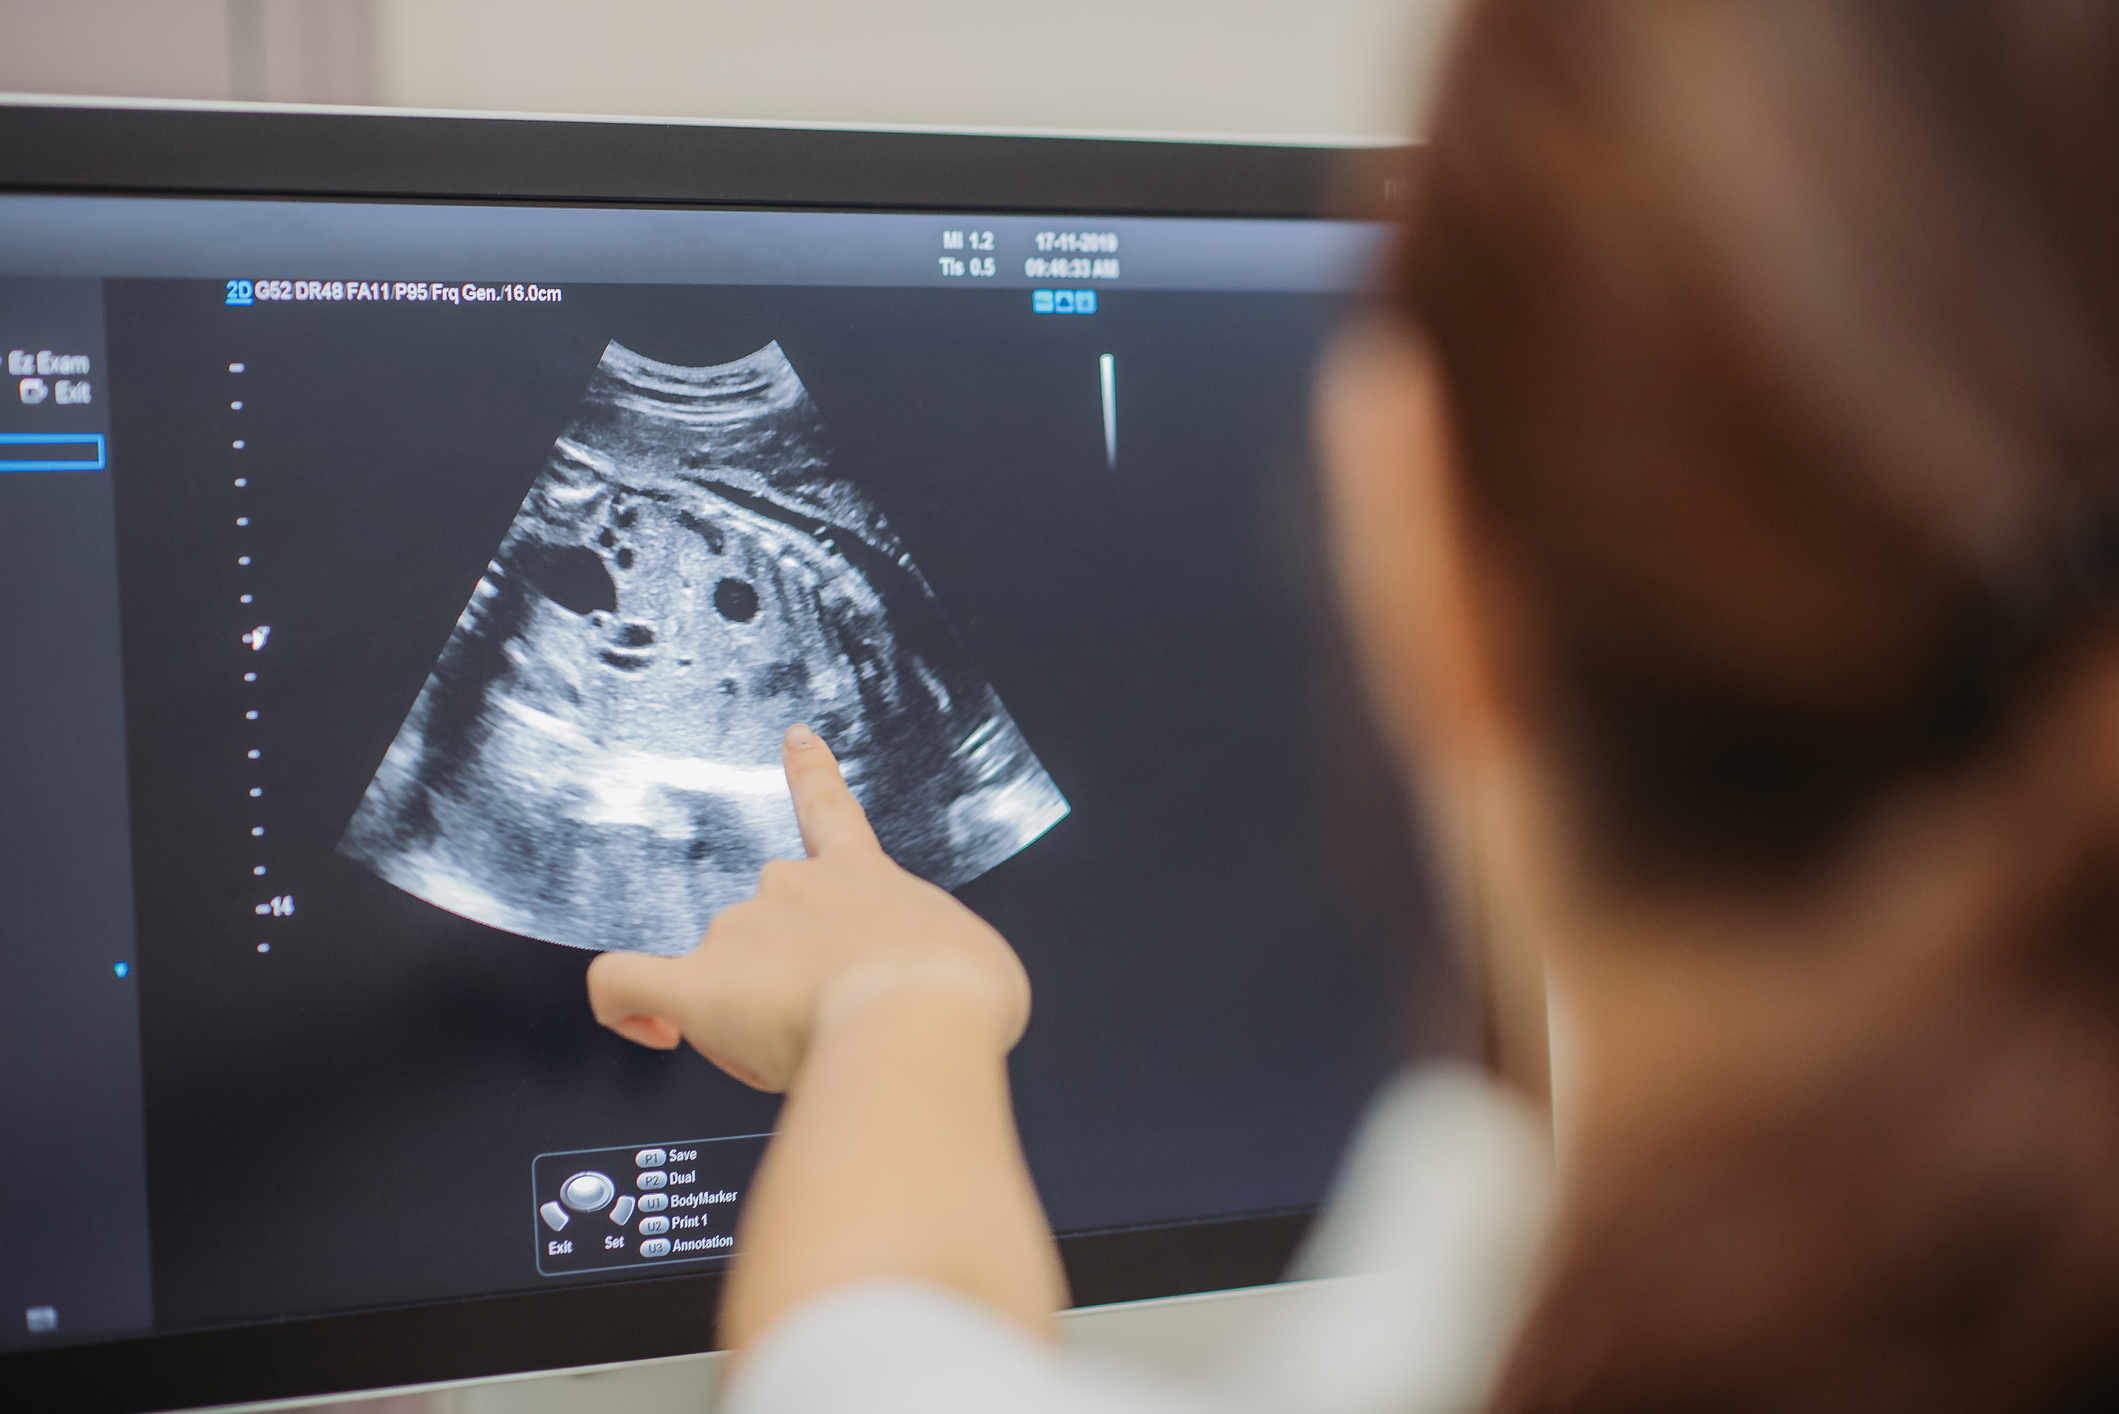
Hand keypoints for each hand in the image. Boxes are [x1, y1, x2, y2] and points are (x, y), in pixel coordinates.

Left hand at [585, 724, 1031, 1091]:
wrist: (917, 1017)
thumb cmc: (955, 995)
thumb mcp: (972, 964)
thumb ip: (933, 965)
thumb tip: (923, 993)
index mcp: (862, 878)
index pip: (829, 814)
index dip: (810, 775)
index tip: (795, 742)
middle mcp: (790, 889)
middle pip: (767, 928)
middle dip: (788, 985)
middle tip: (831, 1035)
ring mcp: (739, 932)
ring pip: (720, 978)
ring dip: (750, 1021)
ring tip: (801, 1063)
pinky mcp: (698, 984)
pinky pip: (626, 984)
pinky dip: (626, 1008)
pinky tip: (650, 1029)